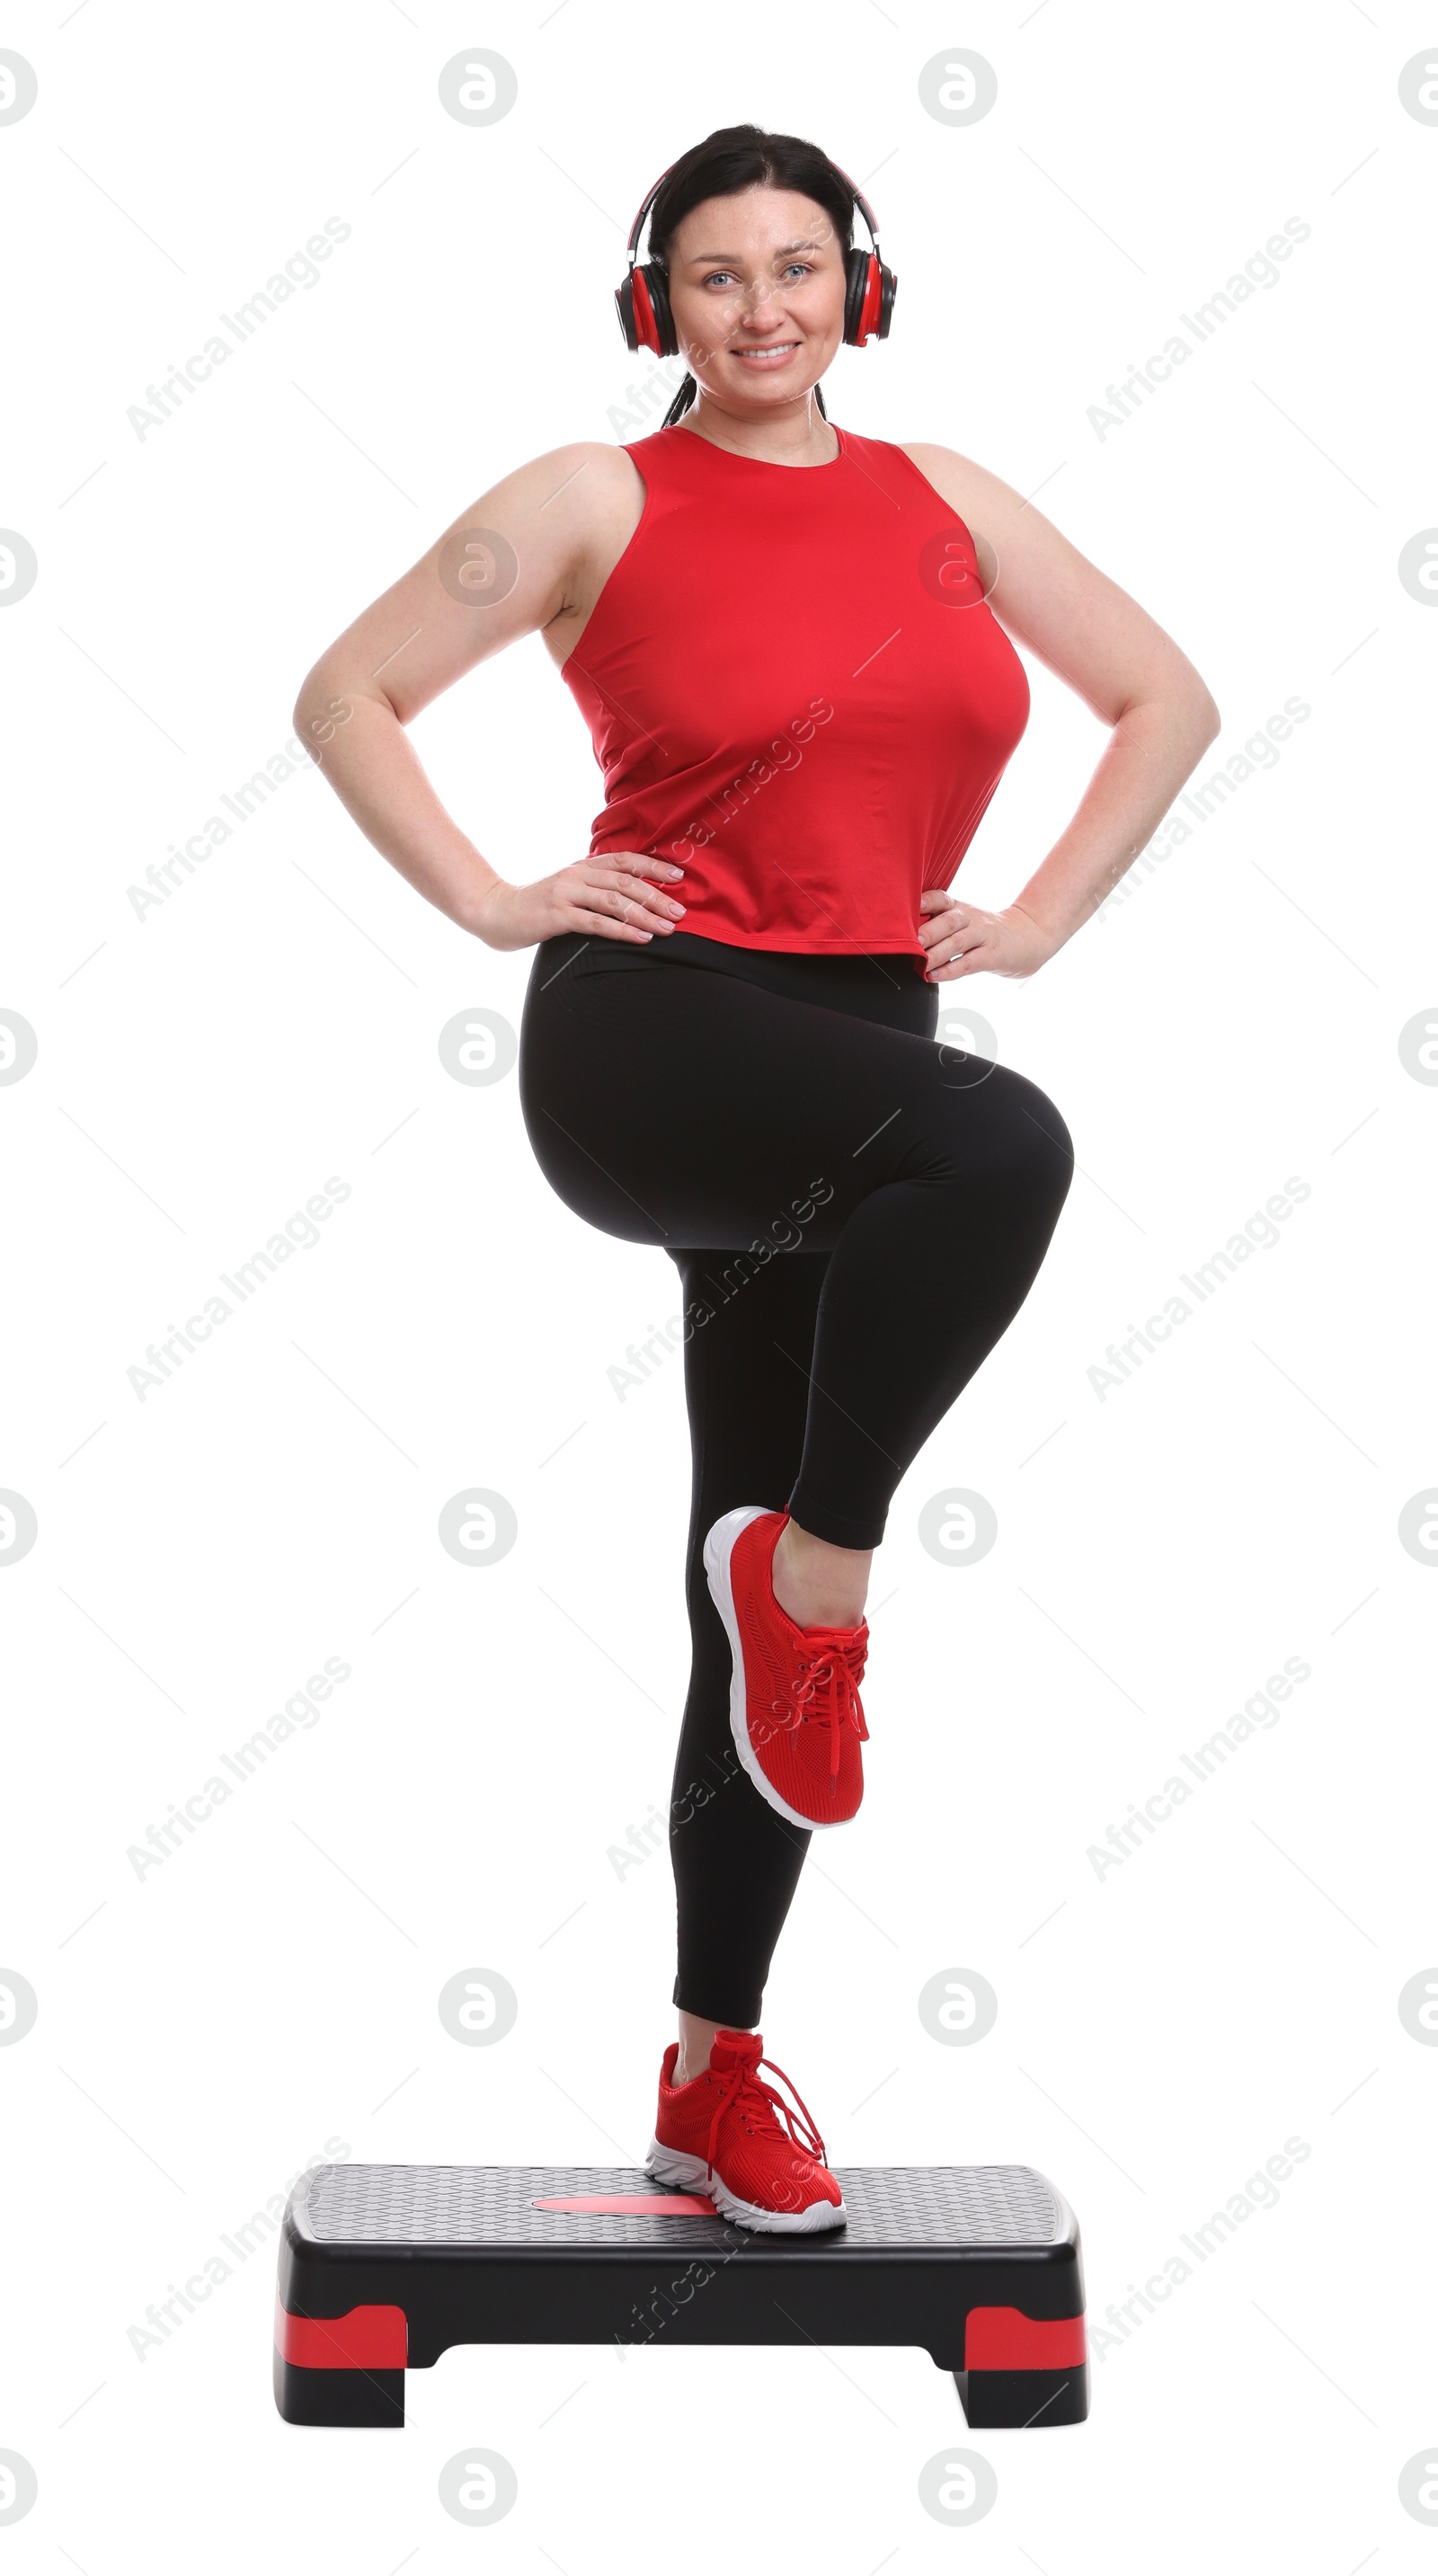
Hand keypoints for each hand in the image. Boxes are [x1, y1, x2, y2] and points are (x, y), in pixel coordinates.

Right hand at [472, 852, 686, 951]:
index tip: (678, 877)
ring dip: (645, 915)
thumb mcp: (569, 890)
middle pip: (625, 882)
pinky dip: (623, 930)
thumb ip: (594, 888)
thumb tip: (632, 897)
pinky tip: (641, 938)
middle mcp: (577, 875)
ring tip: (667, 928)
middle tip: (680, 912)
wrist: (497, 912)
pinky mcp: (557, 915)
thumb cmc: (537, 906)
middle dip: (657, 897)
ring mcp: (566, 893)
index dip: (653, 867)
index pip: (624, 861)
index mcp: (583, 866)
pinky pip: (597, 922)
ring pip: (615, 901)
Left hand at [918, 891, 1054, 981]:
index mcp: (960, 908)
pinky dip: (950, 970)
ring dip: (936, 953)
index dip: (924, 901)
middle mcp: (971, 918)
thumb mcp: (966, 920)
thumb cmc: (987, 931)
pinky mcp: (993, 955)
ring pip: (957, 942)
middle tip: (911, 941)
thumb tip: (904, 936)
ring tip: (920, 962)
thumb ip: (939, 925)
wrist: (1030, 936)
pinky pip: (969, 962)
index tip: (906, 906)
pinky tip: (934, 976)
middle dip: (928, 930)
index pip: (940, 899)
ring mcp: (984, 936)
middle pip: (948, 920)